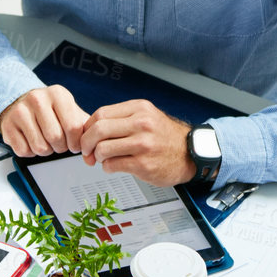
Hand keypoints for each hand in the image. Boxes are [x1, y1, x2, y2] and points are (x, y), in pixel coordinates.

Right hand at [0, 85, 87, 156]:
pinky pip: (24, 151)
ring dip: (46, 151)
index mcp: (57, 94)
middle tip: (60, 144)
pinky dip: (30, 153)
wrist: (21, 102)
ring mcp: (20, 111)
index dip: (76, 142)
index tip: (75, 145)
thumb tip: (95, 143)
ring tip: (46, 141)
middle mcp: (37, 99)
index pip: (73, 126)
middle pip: (55, 138)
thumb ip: (84, 125)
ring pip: (40, 147)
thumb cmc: (50, 110)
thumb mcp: (69, 110)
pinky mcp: (7, 125)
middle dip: (61, 147)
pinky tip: (32, 141)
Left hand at [79, 100, 193, 184]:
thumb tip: (90, 131)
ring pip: (102, 148)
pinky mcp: (143, 164)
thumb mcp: (147, 117)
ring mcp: (143, 144)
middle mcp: (142, 124)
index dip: (88, 127)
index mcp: (140, 109)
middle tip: (87, 151)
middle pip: (98, 130)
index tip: (86, 136)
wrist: (191, 154)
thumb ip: (121, 120)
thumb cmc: (165, 137)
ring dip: (97, 157)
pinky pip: (112, 165)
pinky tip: (114, 166)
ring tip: (104, 159)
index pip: (101, 114)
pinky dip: (107, 168)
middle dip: (86, 143)